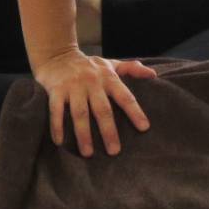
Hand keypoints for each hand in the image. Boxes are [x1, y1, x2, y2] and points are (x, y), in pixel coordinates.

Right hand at [32, 50, 155, 156]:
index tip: (144, 128)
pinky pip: (56, 110)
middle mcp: (92, 81)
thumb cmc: (88, 65)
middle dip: (109, 131)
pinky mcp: (56, 89)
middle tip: (114, 151)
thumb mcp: (110, 64)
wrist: (57, 55)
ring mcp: (73, 86)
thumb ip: (131, 69)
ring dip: (84, 134)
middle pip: (102, 109)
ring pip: (80, 113)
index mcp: (108, 77)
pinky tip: (60, 142)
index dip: (135, 112)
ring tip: (88, 153)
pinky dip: (57, 126)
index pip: (124, 96)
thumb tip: (153, 74)